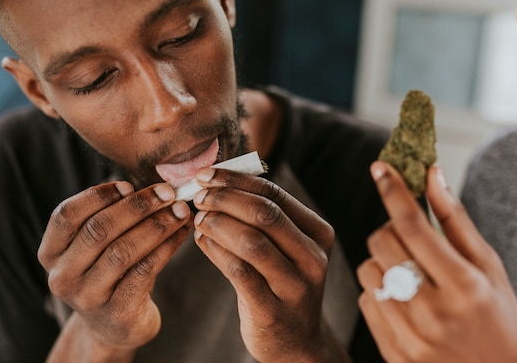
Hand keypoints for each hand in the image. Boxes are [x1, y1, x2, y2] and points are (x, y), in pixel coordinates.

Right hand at [38, 181, 191, 360]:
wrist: (116, 326)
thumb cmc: (110, 272)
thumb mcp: (98, 246)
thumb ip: (112, 215)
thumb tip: (155, 185)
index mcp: (51, 253)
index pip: (66, 215)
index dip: (97, 196)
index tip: (128, 185)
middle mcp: (63, 276)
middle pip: (98, 229)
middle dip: (137, 206)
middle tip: (167, 192)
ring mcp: (88, 297)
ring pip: (123, 250)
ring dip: (157, 225)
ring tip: (180, 210)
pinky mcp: (117, 312)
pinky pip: (144, 270)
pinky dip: (167, 246)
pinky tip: (182, 233)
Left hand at [191, 168, 348, 362]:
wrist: (296, 340)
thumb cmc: (282, 283)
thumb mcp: (286, 248)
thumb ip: (263, 218)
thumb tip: (219, 182)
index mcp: (318, 233)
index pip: (274, 194)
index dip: (236, 180)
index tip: (206, 174)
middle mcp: (313, 257)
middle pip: (265, 214)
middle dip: (225, 198)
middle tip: (198, 195)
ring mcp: (296, 286)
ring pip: (251, 242)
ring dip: (217, 224)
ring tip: (198, 218)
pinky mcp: (273, 310)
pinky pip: (239, 272)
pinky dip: (216, 251)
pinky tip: (202, 242)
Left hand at [356, 162, 516, 362]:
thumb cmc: (498, 317)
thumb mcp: (488, 267)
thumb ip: (456, 220)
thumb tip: (431, 174)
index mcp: (463, 285)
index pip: (413, 225)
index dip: (393, 190)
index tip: (381, 168)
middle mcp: (433, 312)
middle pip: (382, 242)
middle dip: (391, 229)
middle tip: (409, 237)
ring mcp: (409, 335)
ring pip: (368, 270)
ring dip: (382, 261)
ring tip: (408, 272)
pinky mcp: (392, 351)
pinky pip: (366, 300)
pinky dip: (379, 290)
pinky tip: (402, 297)